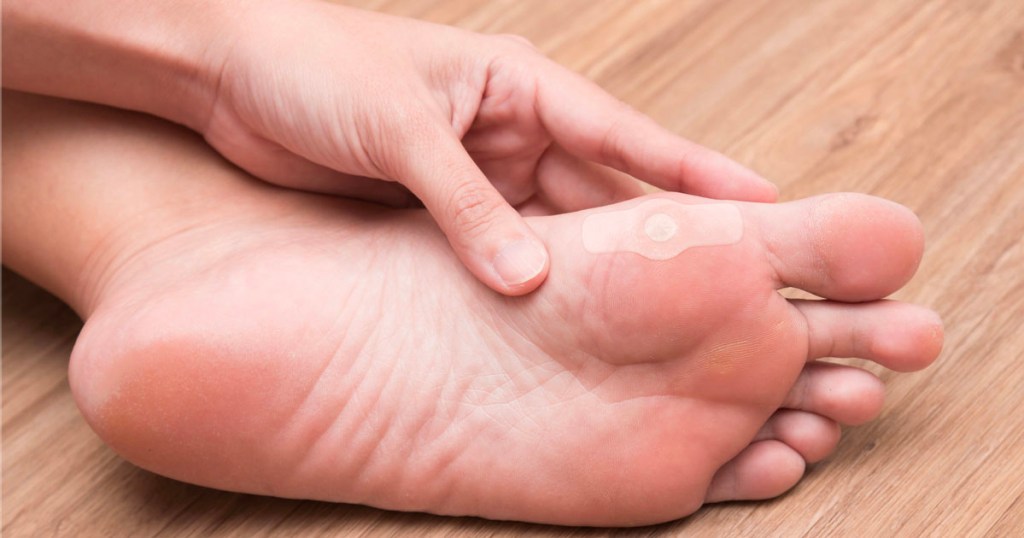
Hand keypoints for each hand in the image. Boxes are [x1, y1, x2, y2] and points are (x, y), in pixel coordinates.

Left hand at [201, 0, 777, 294]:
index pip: (627, 137)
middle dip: (650, 243)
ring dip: (585, 277)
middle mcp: (510, 132)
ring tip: (642, 326)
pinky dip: (521, 287)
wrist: (226, 76)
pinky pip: (495, 255)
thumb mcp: (400, 128)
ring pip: (553, 235)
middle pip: (601, 196)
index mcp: (517, 86)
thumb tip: (528, 279)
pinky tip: (549, 325)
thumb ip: (464, 205)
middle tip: (713, 292)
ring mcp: (477, 176)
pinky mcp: (438, 212)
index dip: (697, 177)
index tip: (765, 210)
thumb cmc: (313, 65)